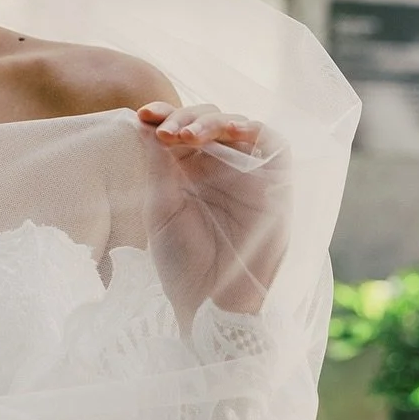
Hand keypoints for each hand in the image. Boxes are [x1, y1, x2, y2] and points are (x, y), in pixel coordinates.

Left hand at [135, 101, 290, 329]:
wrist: (211, 304)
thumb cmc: (183, 264)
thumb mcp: (161, 206)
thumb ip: (158, 162)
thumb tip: (146, 118)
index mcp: (189, 171)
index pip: (179, 128)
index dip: (163, 115)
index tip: (143, 116)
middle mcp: (220, 167)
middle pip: (207, 120)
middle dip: (183, 117)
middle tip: (165, 132)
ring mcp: (248, 173)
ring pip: (237, 125)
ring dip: (212, 122)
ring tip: (187, 135)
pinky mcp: (276, 183)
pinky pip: (273, 143)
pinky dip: (253, 129)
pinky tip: (229, 130)